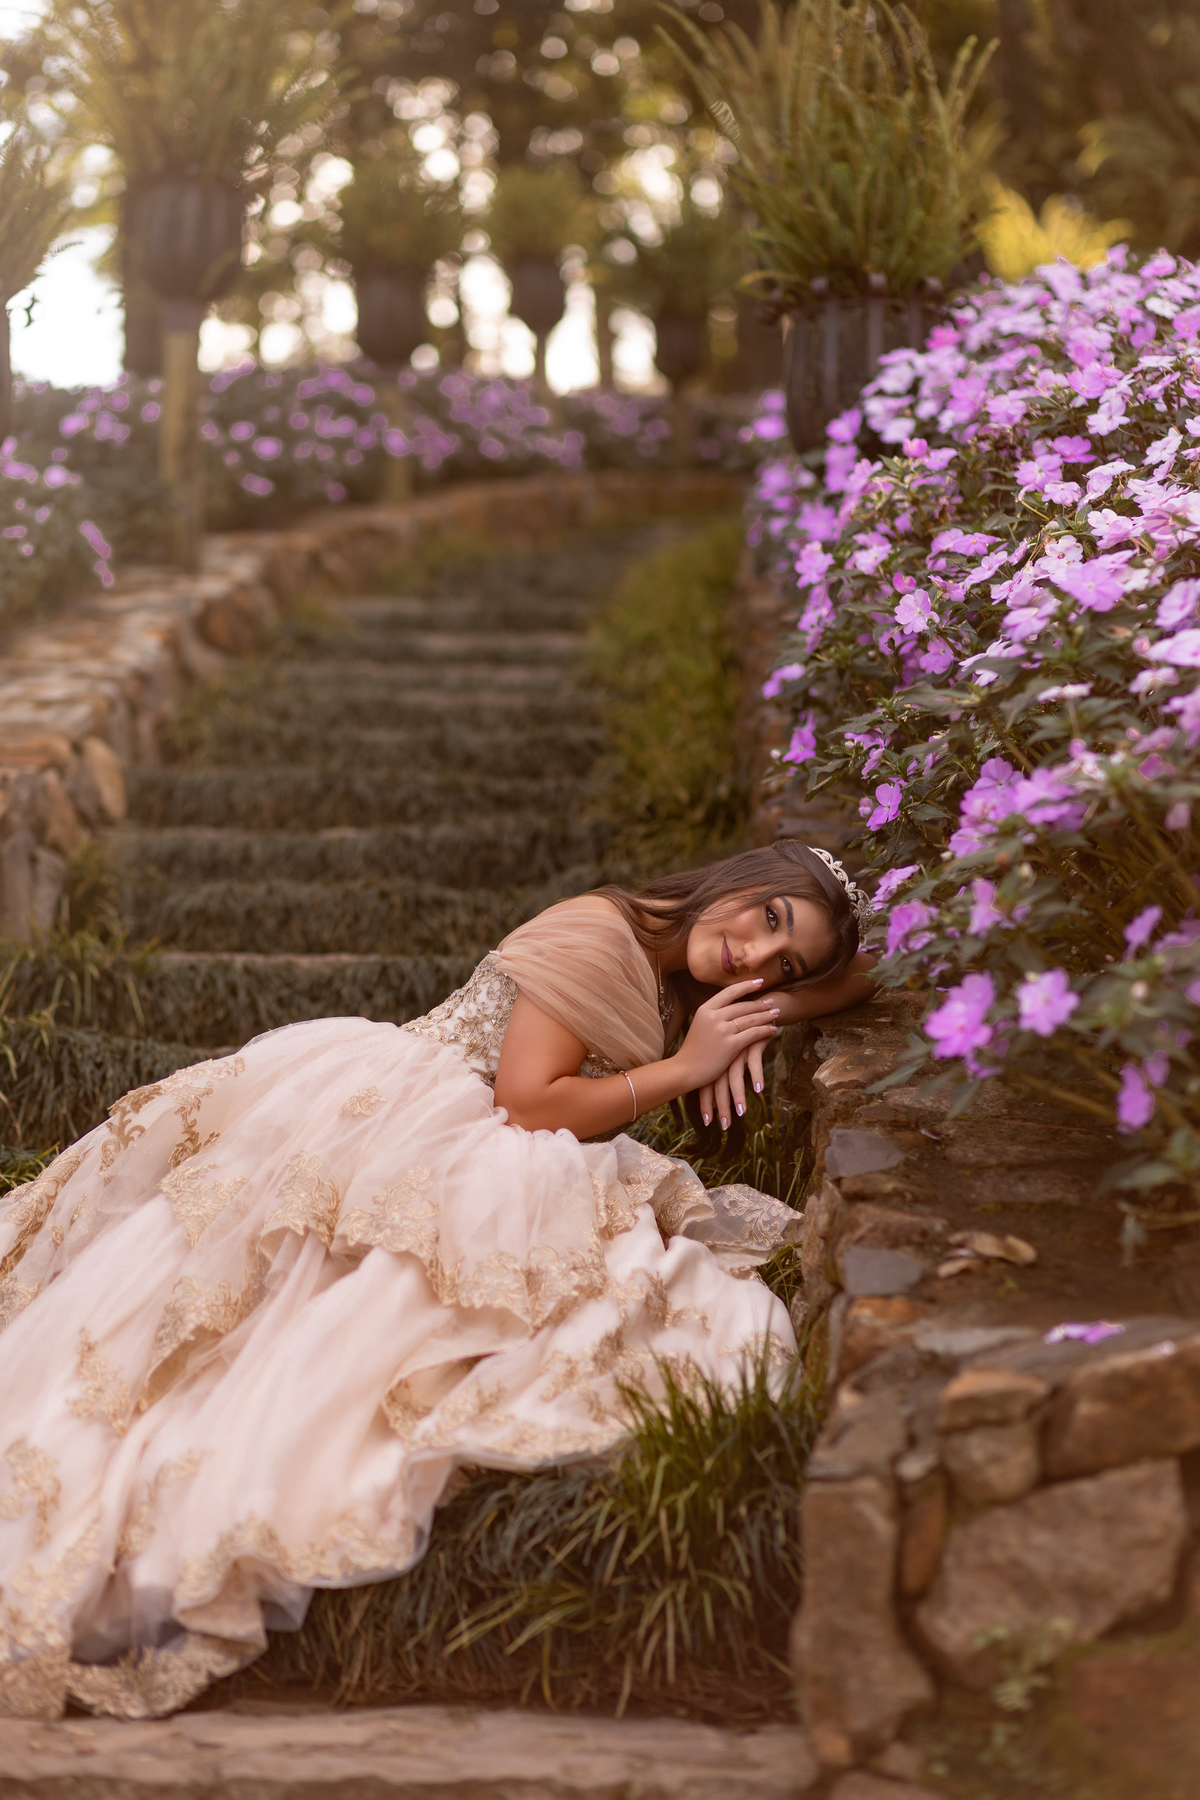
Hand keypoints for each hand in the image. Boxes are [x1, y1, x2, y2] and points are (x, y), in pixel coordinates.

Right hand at [674, 979, 778, 1095]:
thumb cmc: (694, 1049)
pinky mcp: (731, 1045)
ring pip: (750, 1019)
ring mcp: (722, 1030)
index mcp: (705, 1009)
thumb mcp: (700, 1025)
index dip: (746, 986)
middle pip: (743, 1006)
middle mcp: (714, 1017)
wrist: (685, 1069)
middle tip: (771, 1002)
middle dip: (760, 1004)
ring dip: (766, 1016)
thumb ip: (714, 1015)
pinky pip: (753, 1034)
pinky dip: (765, 1031)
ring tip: (775, 1014)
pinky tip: (772, 1030)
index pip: (729, 992)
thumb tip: (730, 1006)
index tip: (759, 982)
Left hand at [699, 1039, 767, 1131]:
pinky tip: (758, 1091)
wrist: (760, 1010)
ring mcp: (737, 1048)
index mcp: (716, 1058)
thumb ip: (725, 1077)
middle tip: (724, 1125)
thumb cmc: (745, 1038)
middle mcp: (723, 1054)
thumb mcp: (733, 1057)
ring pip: (735, 1076)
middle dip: (721, 1106)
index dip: (706, 1103)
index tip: (708, 1122)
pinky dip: (756, 1077)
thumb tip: (716, 1103)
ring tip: (741, 1113)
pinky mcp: (752, 1043)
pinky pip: (754, 1062)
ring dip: (738, 1096)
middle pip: (718, 1083)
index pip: (707, 1084)